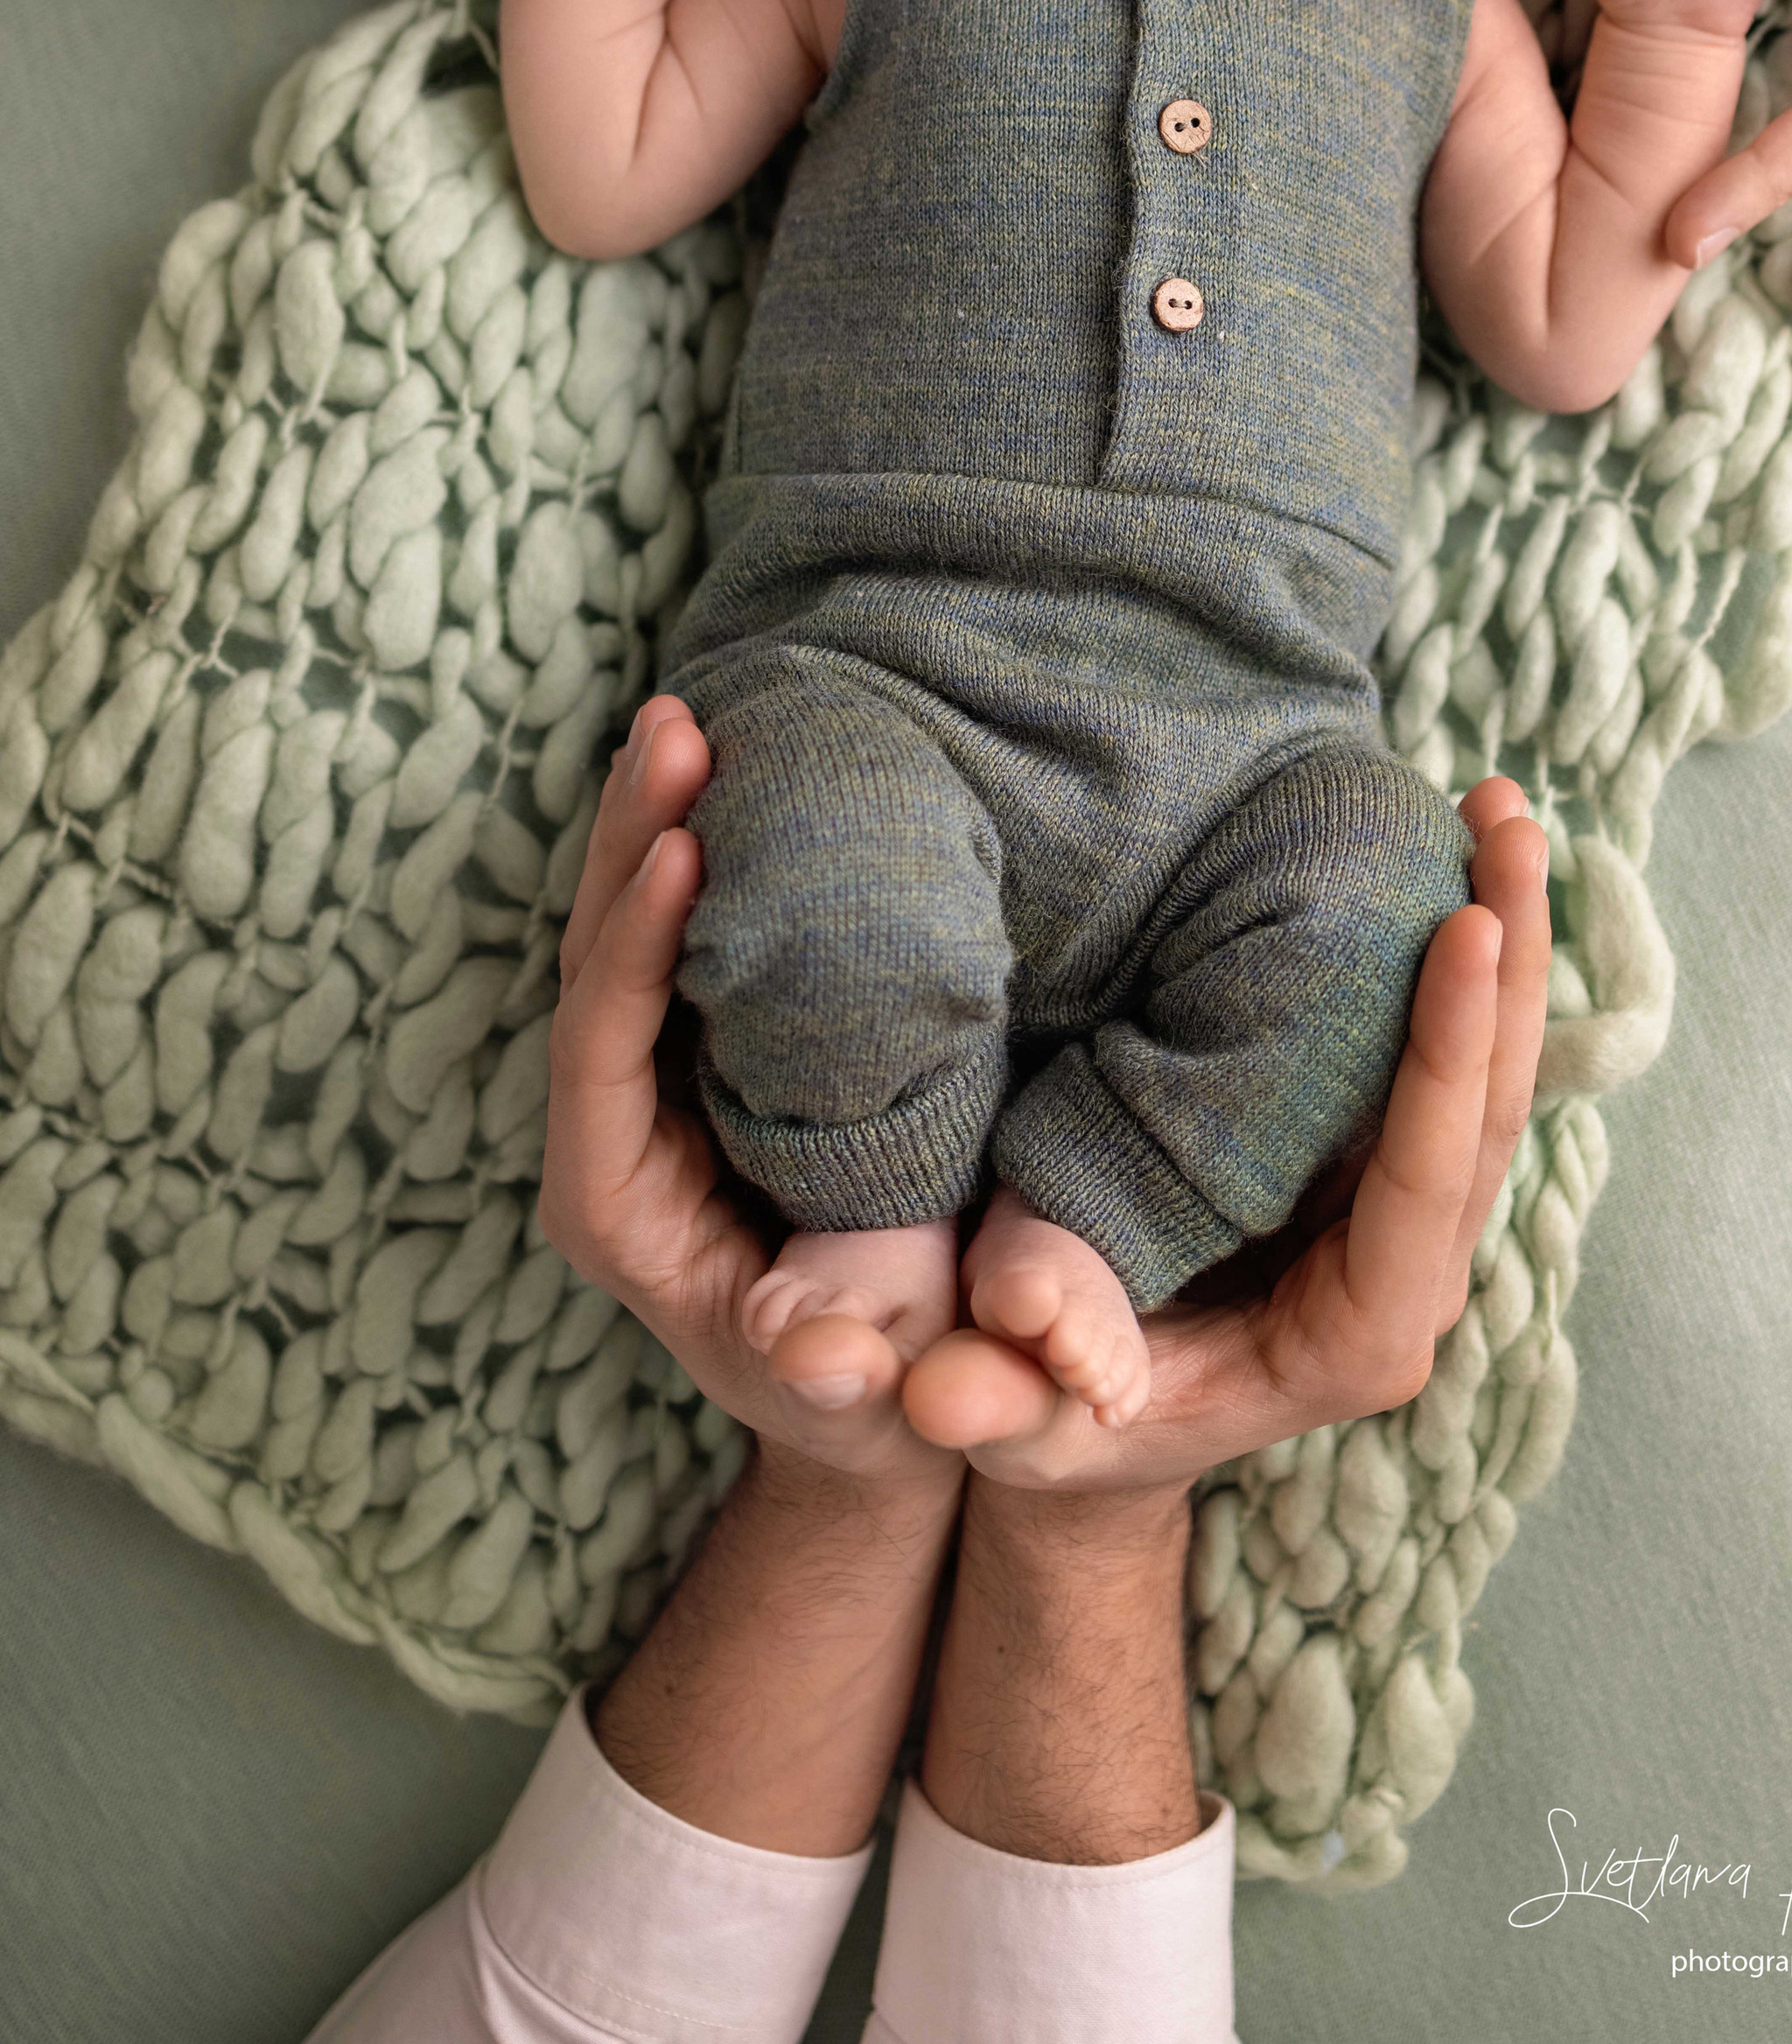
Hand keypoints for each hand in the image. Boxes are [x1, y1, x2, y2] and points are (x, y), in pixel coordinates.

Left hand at [536, 696, 959, 1482]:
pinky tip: (729, 764)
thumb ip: (844, 1365)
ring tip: (687, 715)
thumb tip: (819, 1350)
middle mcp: (608, 1135)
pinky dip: (691, 845)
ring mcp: (646, 1086)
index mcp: (618, 1209)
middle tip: (677, 728)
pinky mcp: (693, 1051)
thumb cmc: (878, 1399)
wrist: (878, 1399)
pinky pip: (673, 934)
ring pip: (620, 933)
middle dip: (629, 844)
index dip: (633, 955)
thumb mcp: (871, 1395)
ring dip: (651, 822)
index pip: (600, 1057)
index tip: (683, 854)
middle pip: (590, 967)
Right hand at [900, 777, 1552, 1491]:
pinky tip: (1460, 853)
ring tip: (1501, 803)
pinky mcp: (1388, 1166)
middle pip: (1492, 1102)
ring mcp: (1408, 1215)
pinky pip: (1450, 1055)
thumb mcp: (1017, 1419)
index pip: (1424, 1183)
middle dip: (1511, 955)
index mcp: (1349, 1337)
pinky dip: (1470, 957)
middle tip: (1510, 816)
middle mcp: (1407, 1276)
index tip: (1466, 929)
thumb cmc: (1055, 1417)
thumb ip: (993, 1402)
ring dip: (1510, 934)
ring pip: (1493, 1067)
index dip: (1448, 1056)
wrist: (1094, 1421)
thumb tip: (940, 1392)